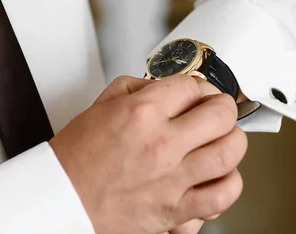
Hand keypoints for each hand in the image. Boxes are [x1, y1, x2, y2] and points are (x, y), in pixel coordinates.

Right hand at [50, 75, 246, 233]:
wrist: (62, 200)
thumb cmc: (77, 157)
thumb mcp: (102, 104)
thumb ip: (138, 87)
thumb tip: (167, 86)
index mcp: (142, 113)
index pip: (193, 87)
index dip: (199, 87)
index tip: (197, 94)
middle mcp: (161, 143)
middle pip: (221, 115)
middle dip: (223, 108)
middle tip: (218, 112)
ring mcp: (171, 178)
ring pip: (229, 152)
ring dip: (233, 141)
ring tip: (224, 139)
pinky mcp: (175, 209)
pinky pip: (221, 196)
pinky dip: (228, 184)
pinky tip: (220, 175)